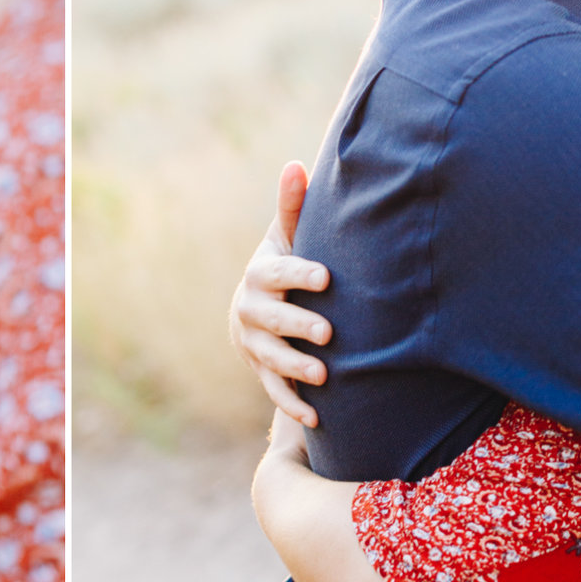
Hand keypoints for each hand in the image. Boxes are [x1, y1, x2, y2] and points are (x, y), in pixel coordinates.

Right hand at [227, 161, 334, 426]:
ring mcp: (255, 345)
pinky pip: (273, 391)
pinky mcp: (261, 372)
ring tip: (324, 375)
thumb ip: (293, 207)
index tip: (326, 276)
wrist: (258, 309)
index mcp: (261, 275)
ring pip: (271, 358)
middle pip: (272, 320)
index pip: (277, 274)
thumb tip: (297, 164)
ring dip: (295, 368)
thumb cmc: (287, 265)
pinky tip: (317, 417)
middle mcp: (251, 311)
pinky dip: (292, 405)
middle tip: (328, 332)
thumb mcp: (288, 237)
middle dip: (298, 325)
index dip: (299, 274)